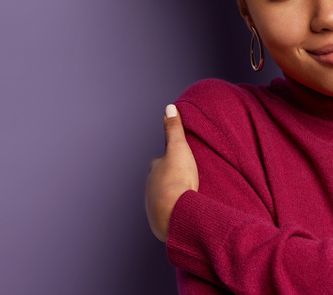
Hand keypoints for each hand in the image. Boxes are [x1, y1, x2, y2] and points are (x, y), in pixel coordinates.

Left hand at [145, 104, 199, 241]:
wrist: (175, 212)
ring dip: (169, 198)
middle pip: (157, 182)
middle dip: (165, 180)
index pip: (157, 162)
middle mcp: (150, 188)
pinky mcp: (160, 223)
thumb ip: (174, 129)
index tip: (174, 159)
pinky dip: (173, 213)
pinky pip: (166, 216)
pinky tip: (181, 214)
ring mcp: (153, 206)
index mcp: (155, 170)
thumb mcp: (178, 149)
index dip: (165, 159)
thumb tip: (169, 108)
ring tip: (182, 198)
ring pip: (160, 199)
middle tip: (180, 179)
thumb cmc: (177, 179)